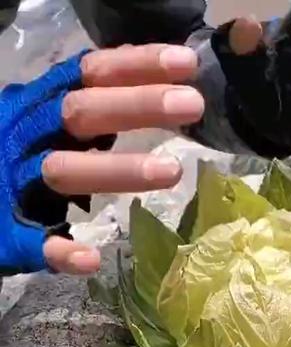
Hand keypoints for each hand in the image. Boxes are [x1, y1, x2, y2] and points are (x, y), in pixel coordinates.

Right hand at [0, 45, 203, 275]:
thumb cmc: (19, 158)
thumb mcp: (50, 121)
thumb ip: (95, 109)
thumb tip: (161, 89)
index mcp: (40, 106)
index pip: (89, 75)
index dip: (136, 67)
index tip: (186, 65)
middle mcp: (26, 135)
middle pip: (80, 112)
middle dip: (138, 106)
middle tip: (193, 105)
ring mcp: (14, 183)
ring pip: (63, 170)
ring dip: (118, 170)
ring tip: (172, 172)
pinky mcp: (8, 233)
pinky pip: (34, 242)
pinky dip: (62, 250)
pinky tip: (91, 259)